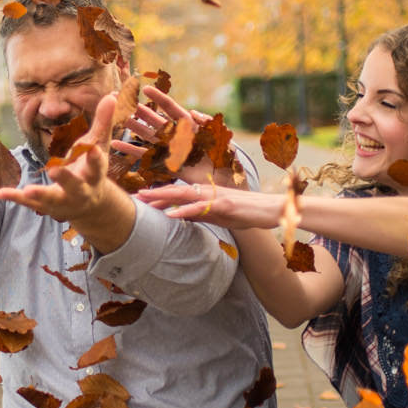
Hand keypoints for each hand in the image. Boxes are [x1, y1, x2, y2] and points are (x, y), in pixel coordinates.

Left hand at [0, 95, 127, 228]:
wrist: (91, 207)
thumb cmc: (92, 168)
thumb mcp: (99, 146)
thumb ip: (103, 122)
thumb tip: (113, 95)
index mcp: (94, 174)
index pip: (96, 166)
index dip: (94, 158)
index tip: (92, 149)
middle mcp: (81, 190)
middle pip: (74, 185)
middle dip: (65, 179)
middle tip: (54, 170)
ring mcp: (63, 200)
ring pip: (52, 198)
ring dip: (40, 194)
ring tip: (27, 191)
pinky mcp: (47, 206)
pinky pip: (30, 204)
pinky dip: (15, 197)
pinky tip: (0, 193)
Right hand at [108, 86, 237, 188]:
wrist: (228, 183)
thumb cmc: (229, 160)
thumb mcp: (223, 138)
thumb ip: (210, 125)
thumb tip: (192, 111)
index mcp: (191, 127)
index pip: (172, 109)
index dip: (159, 99)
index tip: (145, 89)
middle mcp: (179, 138)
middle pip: (156, 122)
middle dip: (140, 112)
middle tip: (124, 102)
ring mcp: (172, 152)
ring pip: (149, 138)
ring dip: (134, 129)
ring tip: (119, 120)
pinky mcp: (168, 167)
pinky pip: (147, 158)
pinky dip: (132, 152)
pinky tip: (118, 145)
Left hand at [135, 179, 282, 229]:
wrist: (272, 211)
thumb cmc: (247, 214)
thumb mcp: (219, 216)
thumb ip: (199, 215)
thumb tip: (179, 218)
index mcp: (206, 193)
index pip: (179, 192)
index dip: (159, 194)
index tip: (141, 198)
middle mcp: (208, 191)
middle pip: (177, 189)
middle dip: (155, 192)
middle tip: (134, 195)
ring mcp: (216, 196)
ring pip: (185, 194)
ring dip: (163, 197)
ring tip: (145, 200)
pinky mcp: (224, 205)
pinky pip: (201, 208)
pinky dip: (184, 211)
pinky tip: (170, 215)